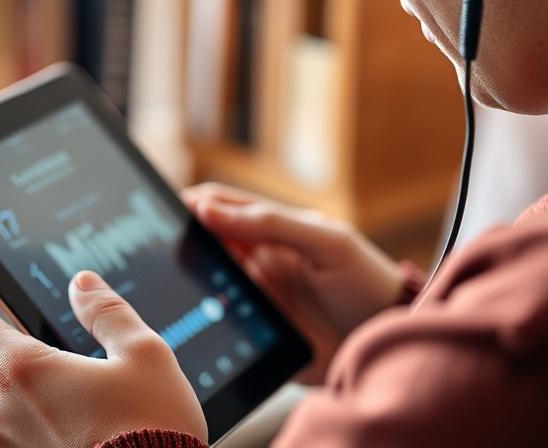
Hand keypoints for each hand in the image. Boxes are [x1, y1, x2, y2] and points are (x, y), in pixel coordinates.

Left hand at [0, 271, 206, 446]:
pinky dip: (19, 417)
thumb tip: (83, 284)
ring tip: (46, 376)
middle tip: (14, 328)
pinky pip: (3, 437)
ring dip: (2, 383)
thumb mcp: (143, 354)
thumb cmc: (152, 426)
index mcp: (22, 371)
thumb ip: (107, 312)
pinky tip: (59, 414)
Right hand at [182, 183, 405, 384]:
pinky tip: (187, 319)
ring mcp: (251, 298)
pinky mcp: (251, 336)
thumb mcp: (326, 242)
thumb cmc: (366, 283)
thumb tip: (208, 209)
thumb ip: (272, 223)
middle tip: (159, 249)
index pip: (219, 206)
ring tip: (173, 282)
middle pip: (203, 245)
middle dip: (180, 244)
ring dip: (186, 282)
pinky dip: (197, 320)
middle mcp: (256, 261)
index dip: (191, 204)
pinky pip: (213, 325)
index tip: (165, 210)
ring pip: (202, 284)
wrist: (388, 343)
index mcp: (272, 229)